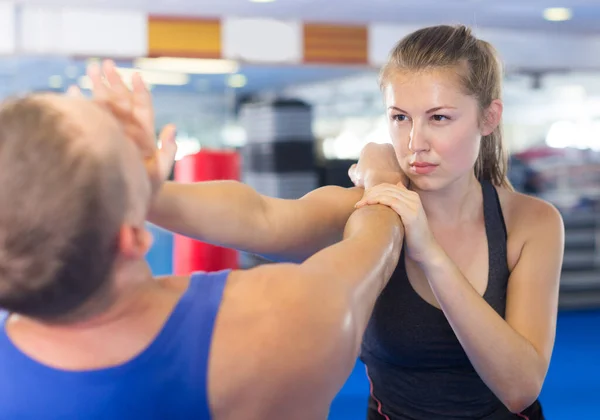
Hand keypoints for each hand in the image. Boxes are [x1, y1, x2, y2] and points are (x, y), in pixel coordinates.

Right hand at [67, 60, 176, 196]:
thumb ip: (168, 151)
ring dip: (97, 87)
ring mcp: (113, 134)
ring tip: (89, 68)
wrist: (131, 204)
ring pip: (105, 107)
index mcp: (144, 135)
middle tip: (105, 63)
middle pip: (121, 101)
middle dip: (113, 81)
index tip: (135, 75)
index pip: (142, 108)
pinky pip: (91, 120)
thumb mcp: (161, 171)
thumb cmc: (149, 190)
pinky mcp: (99, 141)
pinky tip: (74, 91)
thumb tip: (173, 127)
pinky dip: (82, 105)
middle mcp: (128, 131)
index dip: (139, 92)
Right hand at [348, 143, 406, 189]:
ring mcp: (396, 152)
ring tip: (387, 181)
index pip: (368, 154)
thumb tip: (355, 167)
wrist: (383, 185)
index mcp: (370, 146)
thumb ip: (353, 169)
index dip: (366, 165)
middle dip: (380, 164)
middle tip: (378, 177)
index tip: (367, 174)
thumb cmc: (366, 180)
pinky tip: (395, 182)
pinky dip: (398, 174)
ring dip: (390, 168)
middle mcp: (385, 145)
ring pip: (392, 160)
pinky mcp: (405, 161)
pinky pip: (401, 167)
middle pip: (382, 155)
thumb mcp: (354, 175)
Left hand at [355, 183, 435, 263]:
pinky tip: (369, 205)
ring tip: (359, 205)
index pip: (388, 186)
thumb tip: (385, 201)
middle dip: (369, 193)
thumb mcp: (403, 218)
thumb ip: (396, 207)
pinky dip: (378, 201)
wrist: (424, 250)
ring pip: (387, 193)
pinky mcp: (411, 213)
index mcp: (411, 196)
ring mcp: (413, 204)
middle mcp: (413, 197)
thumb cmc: (410, 237)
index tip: (361, 200)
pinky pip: (392, 202)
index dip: (372, 191)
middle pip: (386, 188)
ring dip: (371, 197)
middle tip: (358, 203)